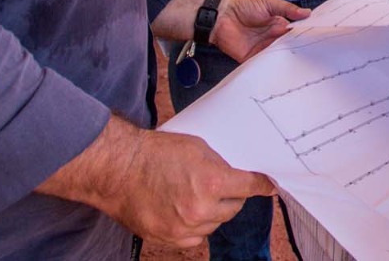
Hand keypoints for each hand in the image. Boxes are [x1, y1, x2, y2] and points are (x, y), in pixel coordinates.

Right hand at [39, 117, 276, 248]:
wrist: (119, 170)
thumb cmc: (155, 153)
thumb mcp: (197, 148)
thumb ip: (220, 165)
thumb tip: (238, 176)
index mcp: (211, 183)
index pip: (250, 187)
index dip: (262, 185)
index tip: (270, 186)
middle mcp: (200, 210)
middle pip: (234, 208)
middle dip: (232, 196)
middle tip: (222, 185)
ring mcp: (184, 228)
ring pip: (215, 224)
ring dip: (213, 212)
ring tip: (196, 194)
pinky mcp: (169, 239)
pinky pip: (195, 237)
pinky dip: (196, 226)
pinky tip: (185, 210)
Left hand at [212, 0, 310, 61]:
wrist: (221, 14)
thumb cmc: (244, 4)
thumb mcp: (268, 2)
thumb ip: (287, 9)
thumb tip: (307, 13)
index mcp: (278, 24)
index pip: (294, 33)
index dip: (303, 37)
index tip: (315, 42)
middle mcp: (271, 37)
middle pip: (287, 47)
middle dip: (296, 51)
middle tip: (309, 57)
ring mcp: (261, 48)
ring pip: (276, 57)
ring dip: (284, 60)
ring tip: (296, 65)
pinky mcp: (250, 57)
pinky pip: (262, 64)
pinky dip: (268, 67)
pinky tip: (277, 70)